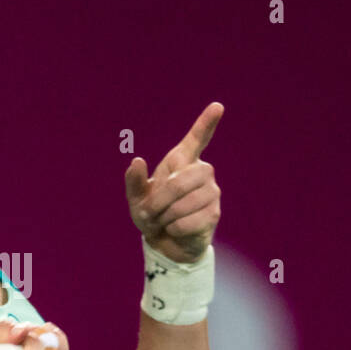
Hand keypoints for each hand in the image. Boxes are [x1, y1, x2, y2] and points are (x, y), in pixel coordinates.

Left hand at [123, 101, 223, 262]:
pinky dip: (173, 229)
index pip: (197, 138)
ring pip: (183, 204)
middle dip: (159, 201)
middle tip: (149, 213)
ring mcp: (211, 192)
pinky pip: (188, 221)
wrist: (166, 243)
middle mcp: (201, 172)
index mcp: (181, 162)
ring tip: (165, 221)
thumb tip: (136, 161)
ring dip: (165, 217)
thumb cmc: (152, 215)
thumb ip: (133, 181)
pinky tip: (176, 229)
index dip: (206, 123)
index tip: (217, 106)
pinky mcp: (214, 213)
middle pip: (179, 182)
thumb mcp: (136, 199)